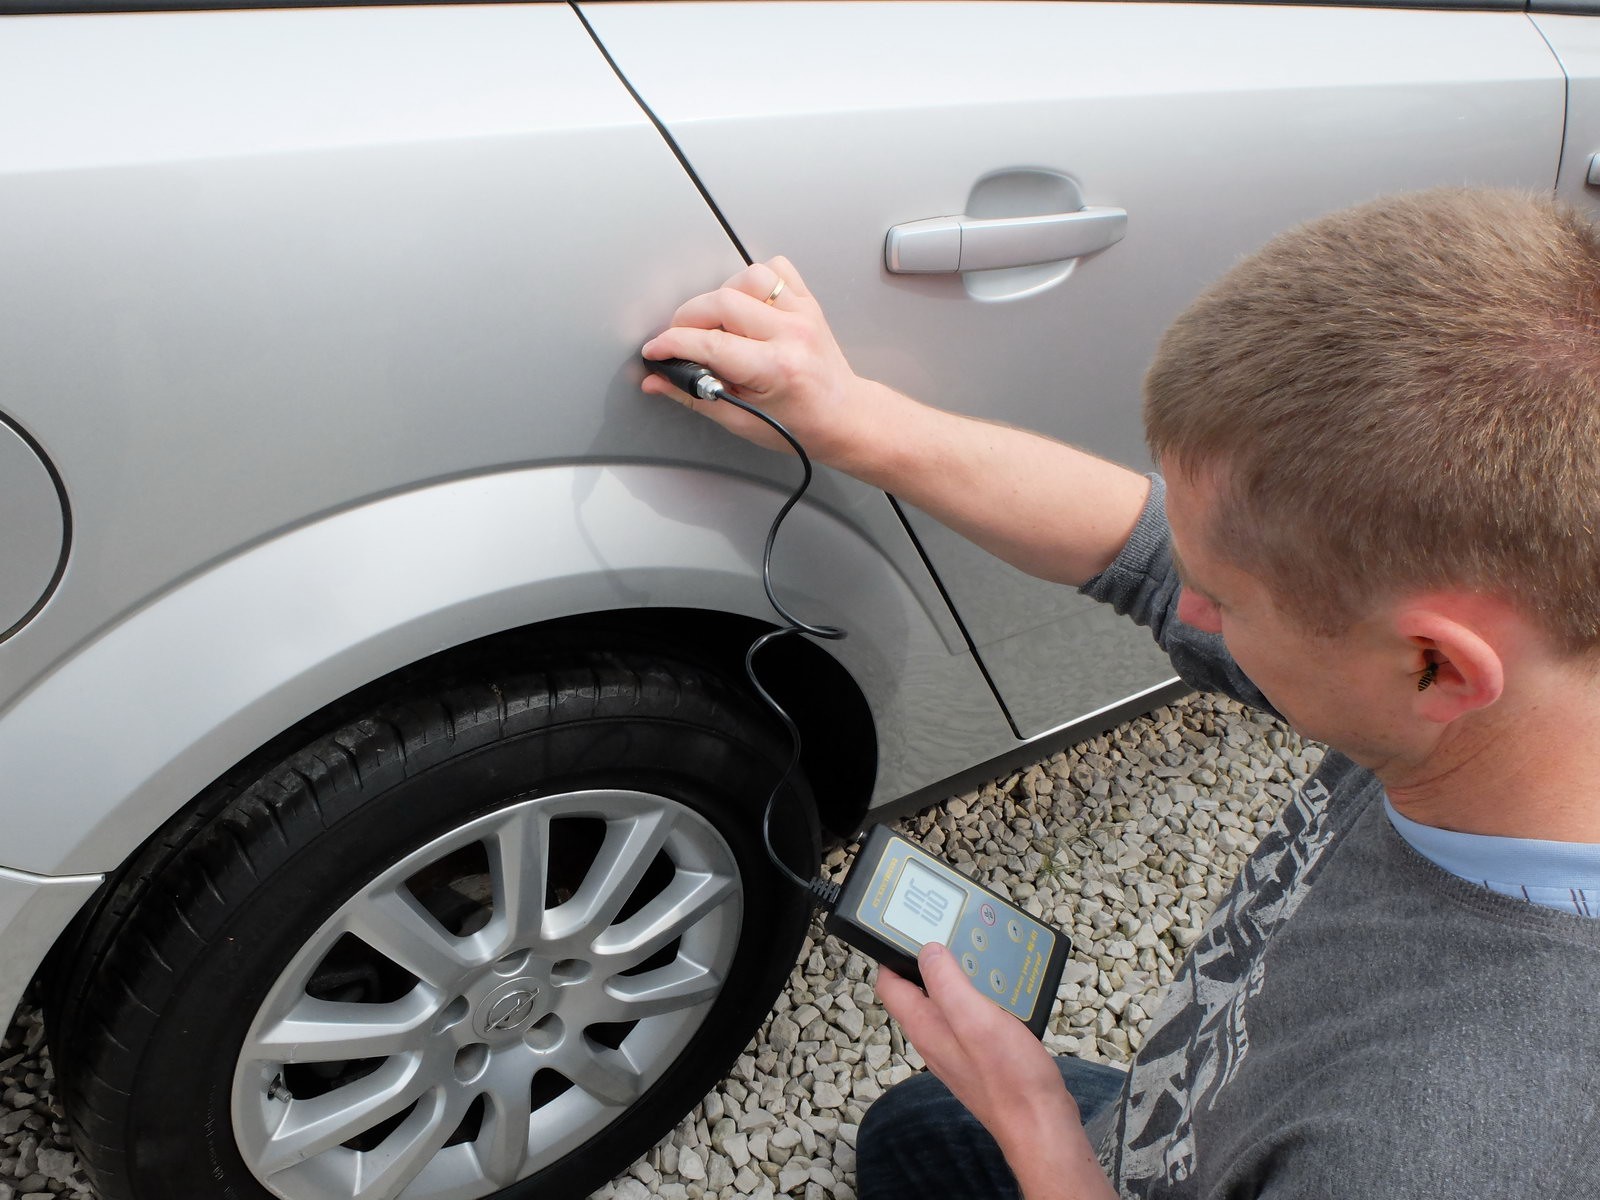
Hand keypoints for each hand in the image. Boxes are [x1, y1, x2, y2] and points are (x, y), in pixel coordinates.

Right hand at [640, 258, 882, 469]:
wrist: (843, 416)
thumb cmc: (800, 426)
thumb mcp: (741, 421)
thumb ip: (695, 396)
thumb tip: (658, 381)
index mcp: (776, 369)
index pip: (710, 343)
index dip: (672, 344)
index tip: (656, 350)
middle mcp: (792, 335)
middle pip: (722, 303)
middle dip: (687, 319)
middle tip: (680, 338)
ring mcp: (802, 314)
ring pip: (748, 277)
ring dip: (721, 296)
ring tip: (717, 323)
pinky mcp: (808, 303)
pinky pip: (776, 270)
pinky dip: (754, 281)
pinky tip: (747, 305)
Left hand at [877, 942, 1116, 1199]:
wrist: (1041, 1123)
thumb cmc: (1009, 1079)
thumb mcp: (975, 1018)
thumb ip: (947, 983)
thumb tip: (927, 950)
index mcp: (925, 1026)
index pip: (890, 981)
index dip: (893, 950)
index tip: (911, 926)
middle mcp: (936, 1035)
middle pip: (921, 986)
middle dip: (937, 956)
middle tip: (959, 934)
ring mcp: (960, 1045)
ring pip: (953, 997)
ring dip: (968, 974)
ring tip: (988, 955)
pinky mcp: (983, 1051)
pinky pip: (977, 1012)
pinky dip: (989, 994)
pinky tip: (1009, 988)